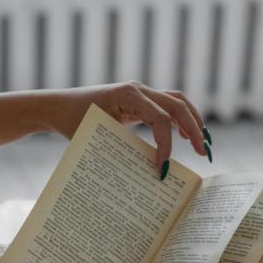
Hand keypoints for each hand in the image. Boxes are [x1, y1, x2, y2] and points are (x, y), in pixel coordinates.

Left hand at [42, 83, 209, 172]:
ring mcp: (140, 94)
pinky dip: (179, 120)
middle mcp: (138, 90)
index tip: (162, 169)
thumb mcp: (96, 137)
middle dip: (194, 128)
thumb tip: (147, 172)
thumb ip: (122, 149)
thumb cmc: (72, 121)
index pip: (161, 119)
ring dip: (192, 121)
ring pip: (177, 102)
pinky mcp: (138, 101)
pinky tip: (184, 137)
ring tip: (201, 144)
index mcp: (128, 95)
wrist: (59, 107)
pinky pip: (166, 106)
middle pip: (178, 105)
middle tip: (203, 153)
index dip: (166, 144)